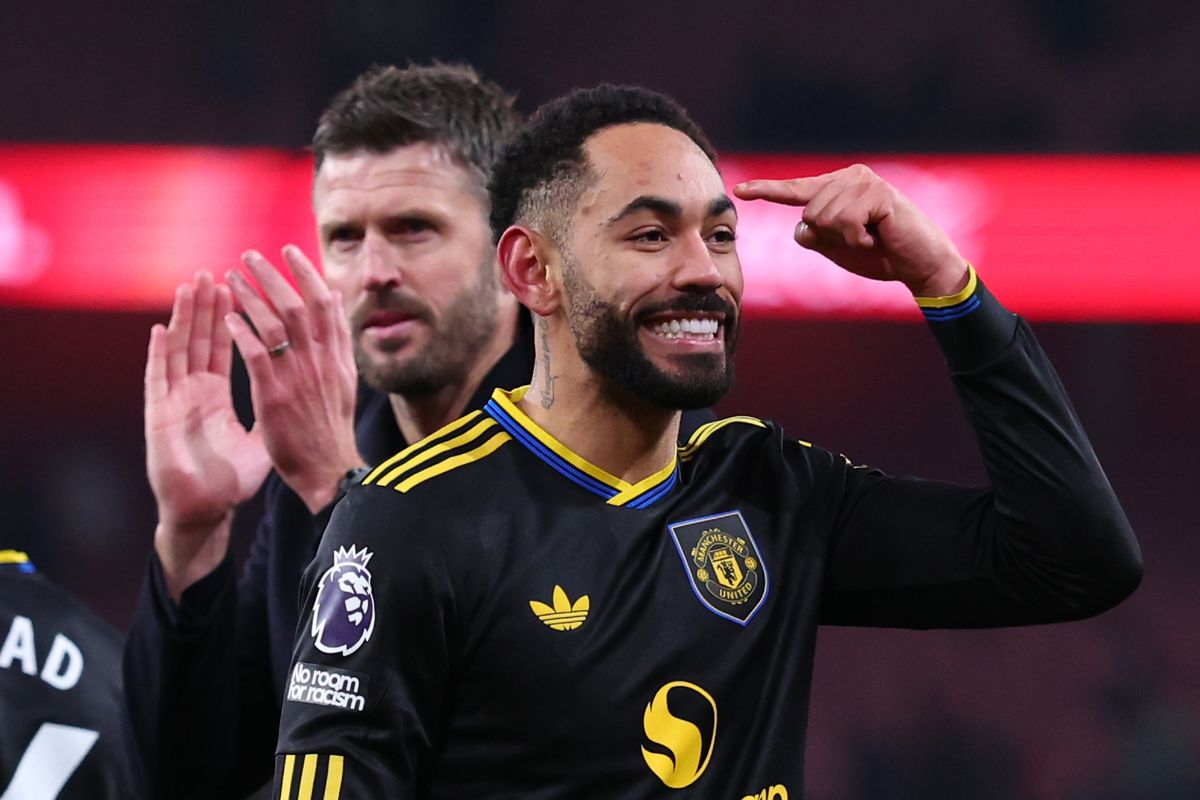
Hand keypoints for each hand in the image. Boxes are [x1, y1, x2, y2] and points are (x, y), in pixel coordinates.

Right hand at [145, 272, 272, 597]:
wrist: (202, 511)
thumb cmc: (229, 480)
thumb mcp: (260, 440)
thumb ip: (272, 411)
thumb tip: (300, 392)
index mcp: (218, 394)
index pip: (231, 348)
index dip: (239, 318)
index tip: (251, 288)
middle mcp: (196, 392)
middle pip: (204, 340)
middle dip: (212, 305)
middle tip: (220, 271)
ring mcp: (177, 402)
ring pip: (180, 350)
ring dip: (185, 318)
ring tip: (190, 286)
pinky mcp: (160, 419)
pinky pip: (159, 381)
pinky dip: (159, 355)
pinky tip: (159, 331)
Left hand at [224, 245, 363, 512]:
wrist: (329, 470)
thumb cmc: (331, 429)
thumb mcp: (345, 381)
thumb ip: (338, 344)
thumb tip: (336, 304)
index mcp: (337, 357)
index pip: (325, 304)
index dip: (307, 274)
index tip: (290, 252)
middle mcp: (321, 361)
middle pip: (299, 305)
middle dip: (274, 275)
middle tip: (251, 255)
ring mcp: (298, 377)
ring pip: (275, 323)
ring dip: (251, 296)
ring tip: (231, 278)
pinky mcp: (274, 396)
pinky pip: (257, 354)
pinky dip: (242, 332)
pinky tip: (227, 318)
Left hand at [734, 164, 968, 296]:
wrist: (920, 264)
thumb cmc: (880, 255)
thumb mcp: (836, 247)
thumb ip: (814, 236)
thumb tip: (800, 227)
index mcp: (836, 188)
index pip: (795, 190)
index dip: (766, 191)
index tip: (739, 191)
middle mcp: (848, 177)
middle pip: (808, 213)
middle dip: (832, 236)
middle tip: (863, 239)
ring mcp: (864, 180)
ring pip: (824, 218)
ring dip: (848, 238)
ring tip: (873, 236)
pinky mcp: (878, 192)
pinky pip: (846, 223)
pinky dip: (860, 239)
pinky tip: (880, 235)